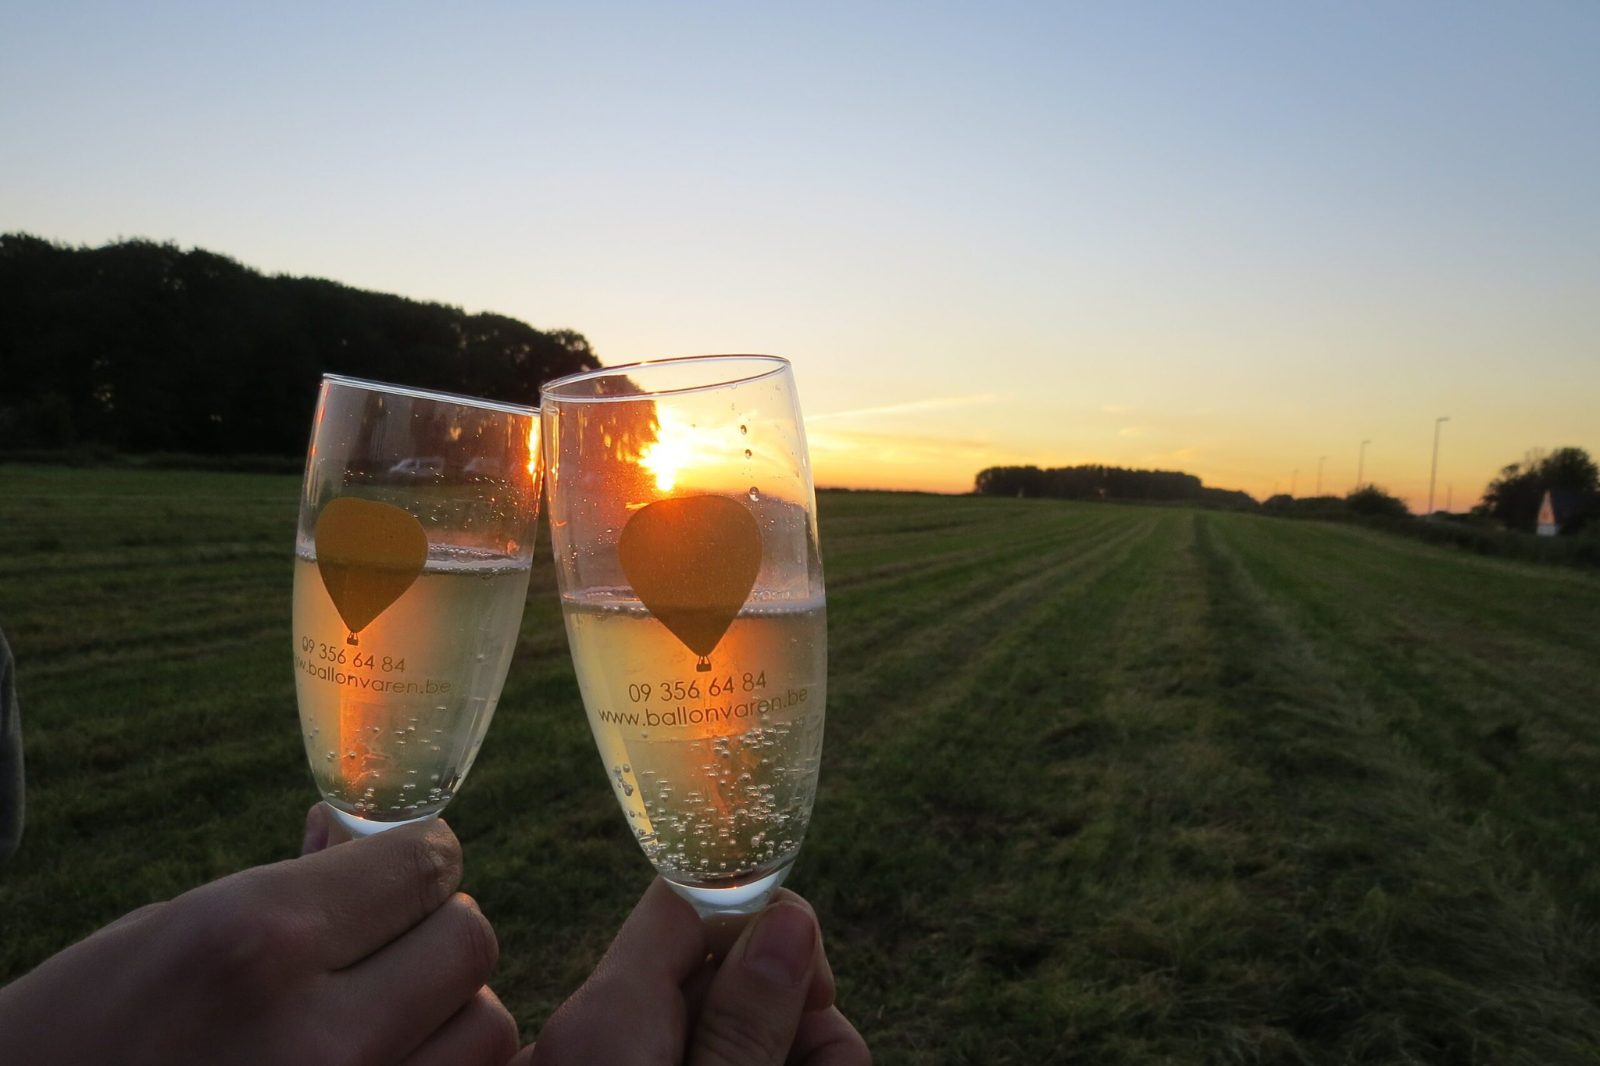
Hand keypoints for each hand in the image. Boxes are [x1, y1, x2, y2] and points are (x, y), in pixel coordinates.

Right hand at [0, 813, 516, 1065]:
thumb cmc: (78, 1038)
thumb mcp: (173, 932)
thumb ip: (292, 888)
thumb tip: (370, 840)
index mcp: (258, 942)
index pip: (425, 864)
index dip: (419, 857)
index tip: (400, 868)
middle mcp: (320, 1034)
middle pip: (469, 943)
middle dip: (436, 928)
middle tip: (389, 942)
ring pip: (485, 1029)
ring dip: (448, 1010)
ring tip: (388, 1013)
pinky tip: (389, 1058)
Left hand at [520, 880, 868, 1064]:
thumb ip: (747, 1021)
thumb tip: (787, 912)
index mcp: (603, 1018)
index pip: (688, 902)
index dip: (764, 925)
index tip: (816, 989)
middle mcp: (584, 1035)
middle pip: (712, 974)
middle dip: (789, 1010)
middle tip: (836, 1064)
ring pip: (711, 1028)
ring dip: (786, 1050)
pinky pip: (681, 1060)